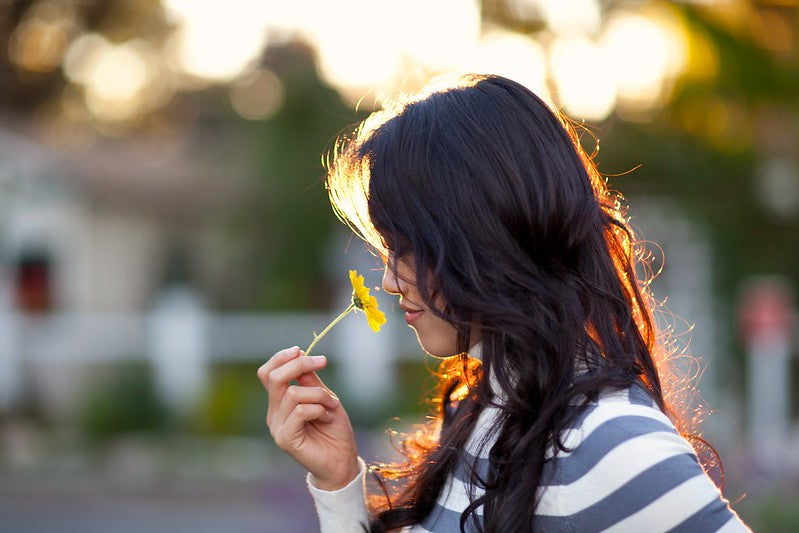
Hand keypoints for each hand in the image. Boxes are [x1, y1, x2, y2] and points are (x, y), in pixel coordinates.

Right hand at [258, 346, 359, 489]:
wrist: (342, 461)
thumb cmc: (334, 430)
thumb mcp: (324, 397)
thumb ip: (310, 381)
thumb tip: (300, 355)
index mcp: (280, 402)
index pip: (268, 373)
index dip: (281, 358)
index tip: (301, 350)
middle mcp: (274, 413)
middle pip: (274, 378)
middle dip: (299, 364)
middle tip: (322, 362)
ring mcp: (277, 427)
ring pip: (293, 393)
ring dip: (320, 394)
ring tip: (332, 405)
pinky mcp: (285, 439)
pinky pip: (301, 411)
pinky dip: (319, 409)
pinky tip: (328, 418)